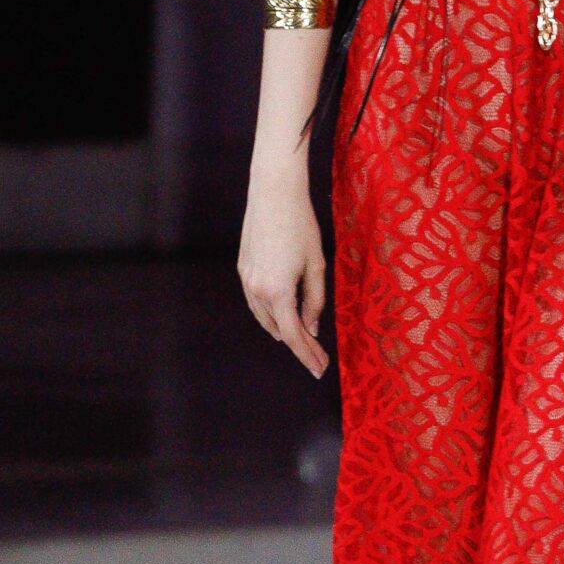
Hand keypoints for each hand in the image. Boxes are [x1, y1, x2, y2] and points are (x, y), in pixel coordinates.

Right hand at [238, 174, 329, 376]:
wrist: (273, 194)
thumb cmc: (301, 226)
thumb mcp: (316, 265)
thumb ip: (315, 300)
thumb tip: (311, 328)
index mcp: (278, 292)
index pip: (295, 335)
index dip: (308, 355)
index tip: (320, 369)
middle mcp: (257, 290)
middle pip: (279, 330)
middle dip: (299, 345)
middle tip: (318, 357)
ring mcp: (246, 280)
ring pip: (264, 318)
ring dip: (284, 331)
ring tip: (303, 341)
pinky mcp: (243, 269)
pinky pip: (255, 302)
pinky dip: (270, 315)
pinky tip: (282, 317)